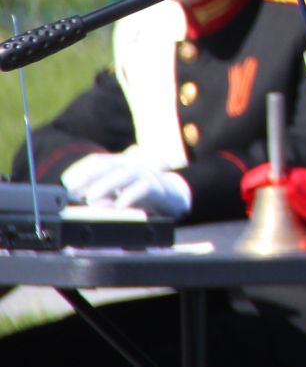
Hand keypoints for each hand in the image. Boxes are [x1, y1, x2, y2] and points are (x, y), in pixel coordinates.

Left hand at [62, 149, 191, 218]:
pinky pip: (144, 188)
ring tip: (91, 198)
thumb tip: (86, 201)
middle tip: (74, 191)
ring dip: (106, 185)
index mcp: (120, 164)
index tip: (67, 183)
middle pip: (109, 165)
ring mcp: (146, 175)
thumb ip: (103, 195)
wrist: (176, 195)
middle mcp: (132, 166)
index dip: (81, 170)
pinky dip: (130, 196)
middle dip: (89, 176)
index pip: (98, 161)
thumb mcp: (120, 193)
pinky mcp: (158, 187)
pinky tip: (119, 205)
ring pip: (125, 174)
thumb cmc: (142, 195)